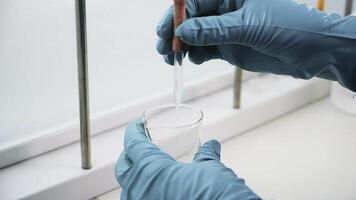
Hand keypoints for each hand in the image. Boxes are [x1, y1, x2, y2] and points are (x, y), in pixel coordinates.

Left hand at [115, 120, 260, 199]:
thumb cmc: (216, 194)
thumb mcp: (211, 169)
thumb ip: (206, 155)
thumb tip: (211, 145)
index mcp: (151, 170)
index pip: (133, 144)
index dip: (133, 131)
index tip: (137, 125)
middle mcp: (140, 189)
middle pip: (123, 167)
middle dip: (129, 154)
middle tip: (140, 145)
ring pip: (129, 188)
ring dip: (135, 176)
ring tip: (149, 169)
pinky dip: (144, 193)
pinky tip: (158, 190)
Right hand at [156, 0, 355, 90]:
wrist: (312, 53)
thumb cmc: (290, 28)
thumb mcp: (249, 27)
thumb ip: (214, 30)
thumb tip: (182, 33)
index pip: (196, 1)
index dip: (178, 16)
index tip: (166, 31)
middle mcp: (227, 9)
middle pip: (192, 19)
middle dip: (176, 33)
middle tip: (163, 48)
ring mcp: (228, 29)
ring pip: (197, 36)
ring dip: (182, 47)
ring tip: (171, 59)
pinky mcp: (231, 47)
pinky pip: (206, 49)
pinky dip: (196, 55)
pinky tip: (192, 60)